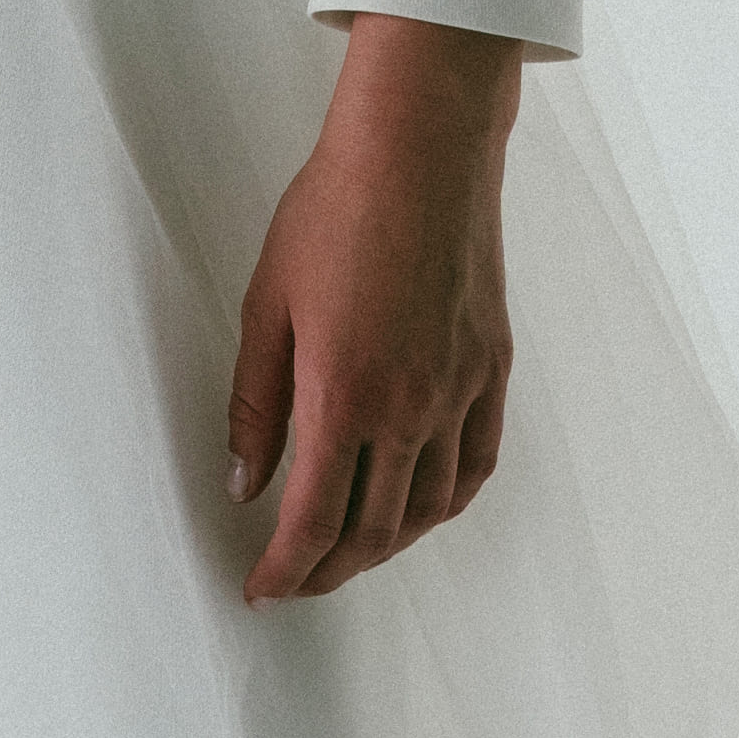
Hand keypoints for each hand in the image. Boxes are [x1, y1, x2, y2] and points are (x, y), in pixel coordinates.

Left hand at [226, 16, 522, 602]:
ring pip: (429, 509)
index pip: (312, 522)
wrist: (420, 148)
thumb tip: (246, 483)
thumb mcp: (267, 305)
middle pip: (373, 531)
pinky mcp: (492, 368)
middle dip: (329, 570)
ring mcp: (459, 391)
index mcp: (343, 396)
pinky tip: (423, 507)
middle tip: (296, 580)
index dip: (285, 570)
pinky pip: (476, 464)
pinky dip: (447, 503)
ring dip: (387, 546)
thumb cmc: (335, 210)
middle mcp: (409, 409)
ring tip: (351, 551)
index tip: (262, 589)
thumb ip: (257, 404)